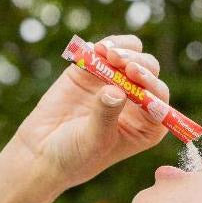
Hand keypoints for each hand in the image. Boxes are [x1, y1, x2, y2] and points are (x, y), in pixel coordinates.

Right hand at [12, 34, 170, 188]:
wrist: (41, 151)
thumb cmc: (75, 156)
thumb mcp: (94, 141)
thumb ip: (106, 115)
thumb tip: (116, 90)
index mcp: (147, 124)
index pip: (160, 99)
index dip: (152, 86)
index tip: (135, 78)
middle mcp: (137, 101)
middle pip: (149, 72)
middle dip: (138, 64)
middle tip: (122, 63)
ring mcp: (115, 82)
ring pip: (132, 54)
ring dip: (123, 50)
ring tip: (107, 52)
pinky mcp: (93, 70)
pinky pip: (105, 50)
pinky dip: (103, 46)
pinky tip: (96, 49)